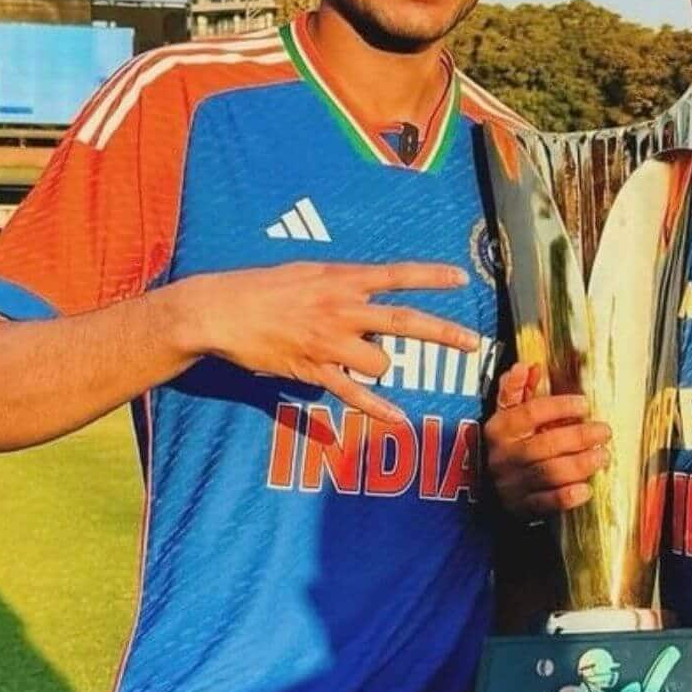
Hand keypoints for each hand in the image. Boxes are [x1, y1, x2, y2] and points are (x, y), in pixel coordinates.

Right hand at [168, 261, 477, 423]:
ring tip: (357, 359)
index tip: (461, 280)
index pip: (396, 275)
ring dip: (380, 366)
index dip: (430, 277)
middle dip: (442, 333)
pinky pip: (353, 393)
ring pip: (381, 362)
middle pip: (404, 322)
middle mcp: (341, 310)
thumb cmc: (261, 288)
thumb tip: (368, 291)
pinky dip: (378, 408)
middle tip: (471, 343)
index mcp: (341, 280)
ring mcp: (329, 342)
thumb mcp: (307, 272)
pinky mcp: (313, 370)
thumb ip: (342, 282)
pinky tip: (400, 419)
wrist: (220, 310)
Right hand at [484, 363, 611, 517]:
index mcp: (499, 429)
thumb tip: (526, 366)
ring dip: (580, 465)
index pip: (530, 413)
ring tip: (604, 456)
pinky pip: (545, 503)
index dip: (560, 407)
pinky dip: (567, 497)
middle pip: (545, 444)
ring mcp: (511, 484)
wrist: (485, 489)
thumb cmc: (506, 444)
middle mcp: (504, 456)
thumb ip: (516, 391)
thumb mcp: (506, 416)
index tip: (585, 404)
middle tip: (605, 431)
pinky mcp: (521, 508)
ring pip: (549, 473)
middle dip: (579, 437)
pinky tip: (587, 489)